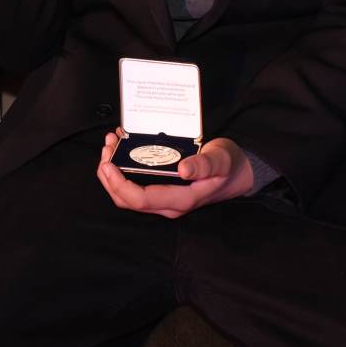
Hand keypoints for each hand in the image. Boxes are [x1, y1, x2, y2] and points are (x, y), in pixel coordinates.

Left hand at [97, 132, 254, 216]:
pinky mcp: (162, 189)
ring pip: (128, 194)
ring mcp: (164, 197)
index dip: (119, 184)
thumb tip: (183, 169)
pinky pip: (136, 185)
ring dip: (113, 172)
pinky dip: (123, 168)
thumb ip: (205, 165)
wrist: (237, 173)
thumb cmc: (228, 165)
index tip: (108, 163)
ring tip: (111, 143)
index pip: (141, 200)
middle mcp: (168, 203)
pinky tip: (122, 146)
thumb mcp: (220, 160)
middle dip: (110, 176)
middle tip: (107, 147)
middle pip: (128, 200)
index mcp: (181, 199)